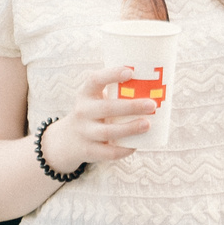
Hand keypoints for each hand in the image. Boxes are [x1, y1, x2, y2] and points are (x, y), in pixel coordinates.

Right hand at [40, 66, 155, 173]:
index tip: (131, 72)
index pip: (95, 80)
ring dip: (129, 128)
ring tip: (147, 125)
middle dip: (131, 107)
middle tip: (152, 105)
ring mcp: (84, 132)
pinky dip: (123, 150)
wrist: (68, 139)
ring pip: (108, 132)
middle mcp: (82, 112)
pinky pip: (108, 152)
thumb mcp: (95, 98)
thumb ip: (116, 91)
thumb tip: (155, 85)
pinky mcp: (88, 151)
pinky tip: (136, 146)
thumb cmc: (93, 113)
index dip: (112, 74)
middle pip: (107, 108)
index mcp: (86, 94)